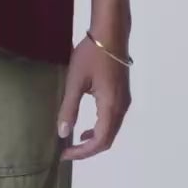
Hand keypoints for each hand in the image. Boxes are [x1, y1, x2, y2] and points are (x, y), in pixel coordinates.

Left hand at [57, 31, 130, 159]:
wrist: (110, 33)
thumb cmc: (91, 55)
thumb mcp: (75, 81)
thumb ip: (69, 108)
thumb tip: (63, 133)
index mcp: (111, 106)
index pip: (100, 140)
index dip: (83, 152)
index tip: (65, 154)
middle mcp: (121, 107)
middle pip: (108, 139)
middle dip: (88, 150)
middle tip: (67, 152)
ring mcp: (124, 101)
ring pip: (111, 131)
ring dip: (94, 140)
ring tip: (74, 142)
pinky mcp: (122, 95)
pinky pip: (113, 121)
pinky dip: (100, 129)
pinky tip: (86, 127)